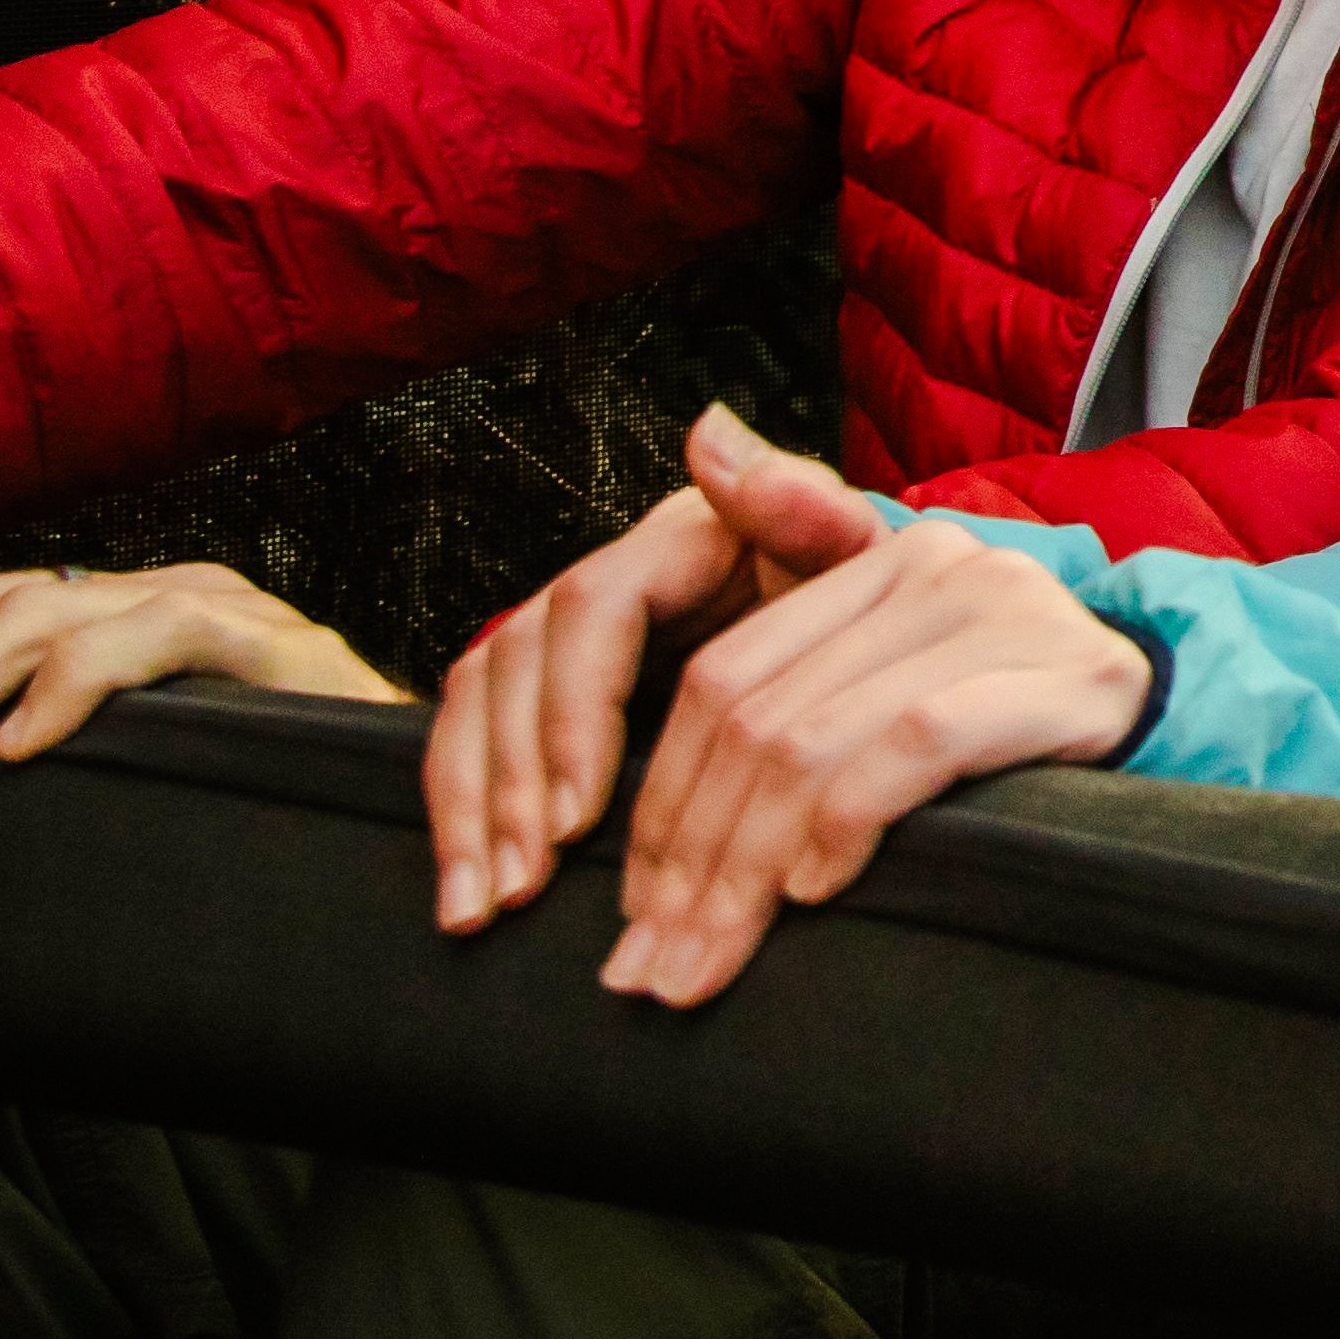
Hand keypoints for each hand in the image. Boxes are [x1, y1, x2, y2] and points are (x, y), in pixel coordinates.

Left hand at [0, 561, 396, 834]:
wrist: (409, 817)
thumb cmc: (259, 819)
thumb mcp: (112, 780)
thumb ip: (21, 758)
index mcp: (101, 617)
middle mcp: (149, 592)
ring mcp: (214, 610)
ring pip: (35, 613)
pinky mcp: (275, 647)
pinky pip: (152, 632)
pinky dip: (69, 685)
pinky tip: (22, 749)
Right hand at [425, 402, 885, 936]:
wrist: (874, 638)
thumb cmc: (867, 604)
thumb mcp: (852, 559)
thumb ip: (798, 503)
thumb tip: (710, 432)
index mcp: (673, 540)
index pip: (591, 611)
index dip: (575, 715)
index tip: (578, 814)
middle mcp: (604, 579)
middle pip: (513, 664)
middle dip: (507, 782)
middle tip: (522, 883)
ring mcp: (567, 633)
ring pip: (478, 706)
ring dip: (470, 810)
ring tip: (481, 906)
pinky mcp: (550, 689)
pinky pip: (478, 739)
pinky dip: (465, 814)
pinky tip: (471, 892)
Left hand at [592, 410, 1145, 1009]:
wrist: (1178, 717)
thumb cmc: (1011, 706)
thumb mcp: (890, 655)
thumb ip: (797, 566)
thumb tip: (704, 436)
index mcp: (882, 555)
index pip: (724, 673)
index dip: (662, 797)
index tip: (639, 908)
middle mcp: (940, 562)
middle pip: (755, 717)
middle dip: (692, 857)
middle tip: (657, 964)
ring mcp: (1004, 615)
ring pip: (816, 742)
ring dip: (747, 872)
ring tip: (712, 958)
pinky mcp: (1061, 679)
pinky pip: (914, 747)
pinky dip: (847, 825)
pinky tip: (817, 893)